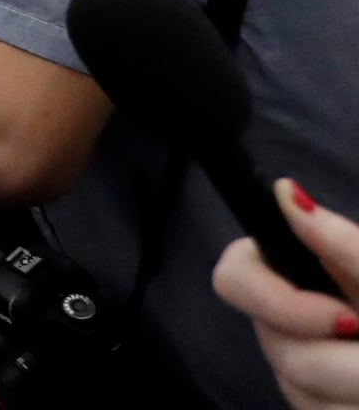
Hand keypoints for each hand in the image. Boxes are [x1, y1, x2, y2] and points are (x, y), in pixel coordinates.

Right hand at [213, 181, 358, 407]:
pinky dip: (355, 408)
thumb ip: (341, 241)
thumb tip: (286, 190)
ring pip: (302, 391)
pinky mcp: (311, 408)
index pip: (232, 279)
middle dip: (347, 358)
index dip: (280, 303)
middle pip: (281, 352)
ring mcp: (295, 377)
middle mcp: (281, 327)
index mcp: (287, 276)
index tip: (346, 316)